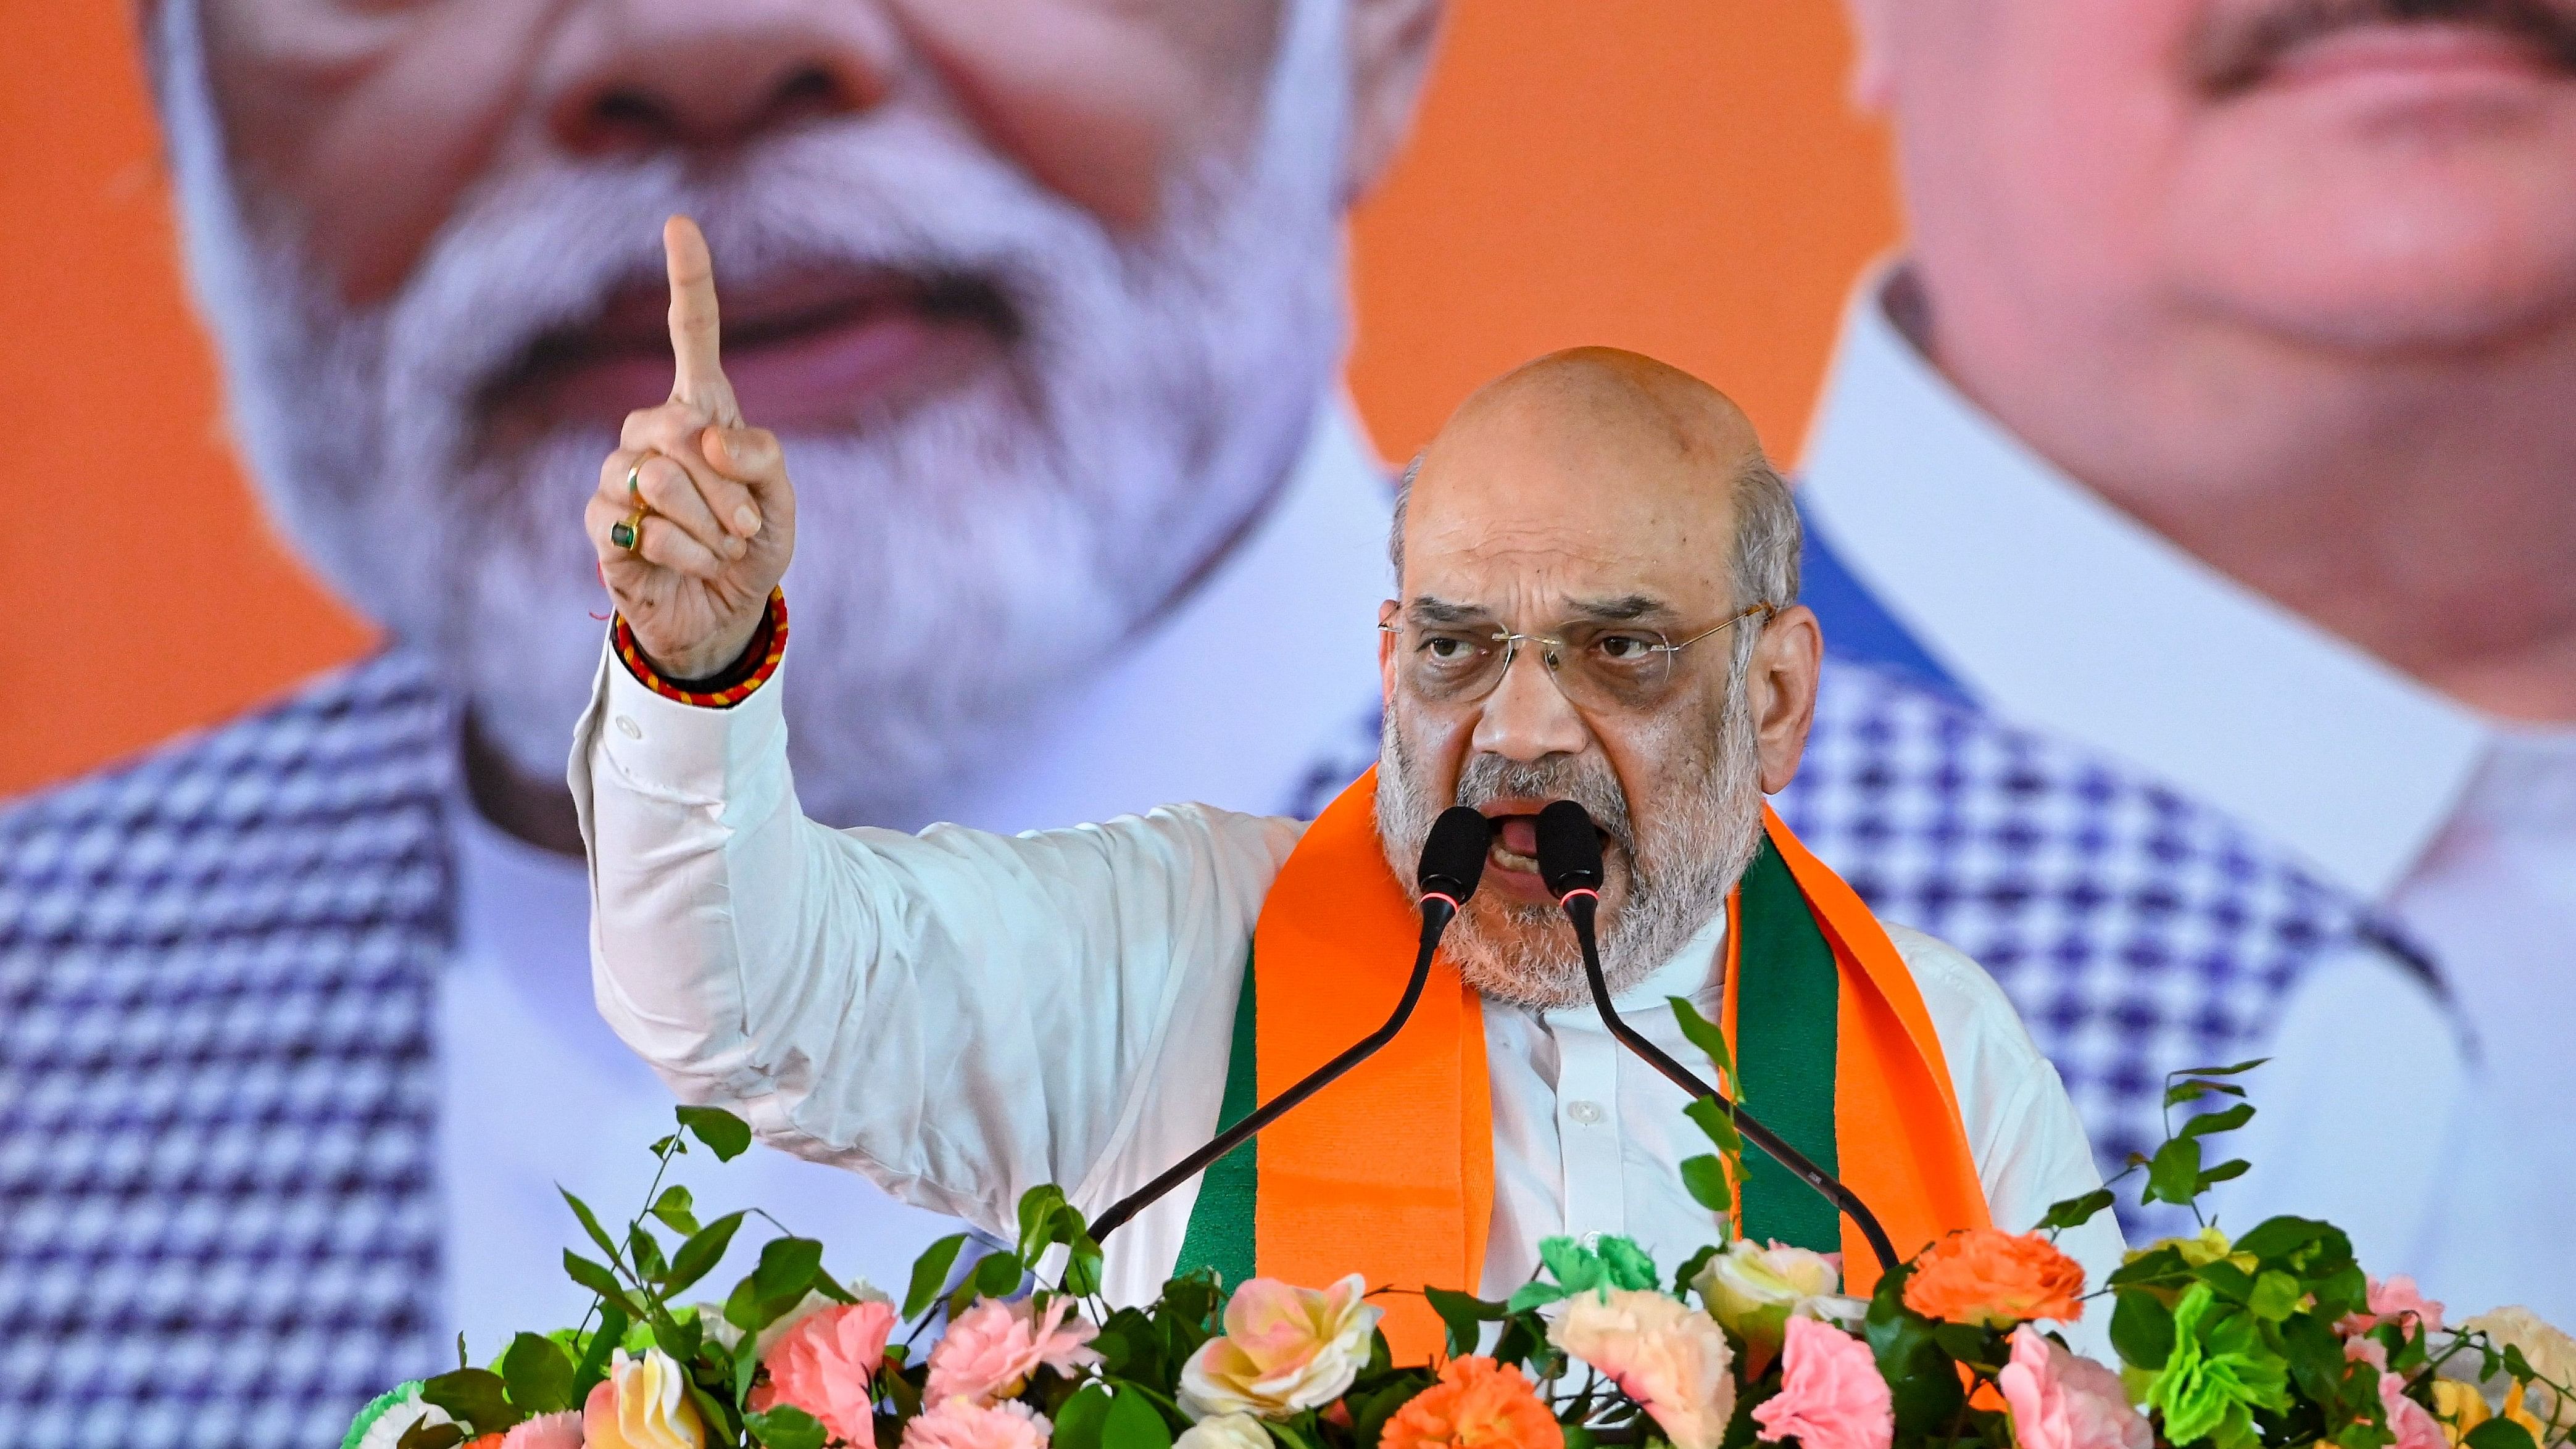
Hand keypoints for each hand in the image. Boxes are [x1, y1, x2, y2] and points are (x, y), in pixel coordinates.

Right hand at [587, 215, 796, 679]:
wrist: (721, 614)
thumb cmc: (750, 549)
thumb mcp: (781, 501)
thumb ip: (760, 457)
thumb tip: (705, 438)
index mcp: (702, 410)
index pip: (692, 334)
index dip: (688, 281)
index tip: (681, 224)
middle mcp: (652, 431)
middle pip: (683, 426)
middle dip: (729, 488)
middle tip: (745, 525)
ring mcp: (620, 472)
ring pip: (663, 477)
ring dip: (712, 525)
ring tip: (722, 548)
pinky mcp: (601, 520)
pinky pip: (645, 523)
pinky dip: (687, 552)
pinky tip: (691, 565)